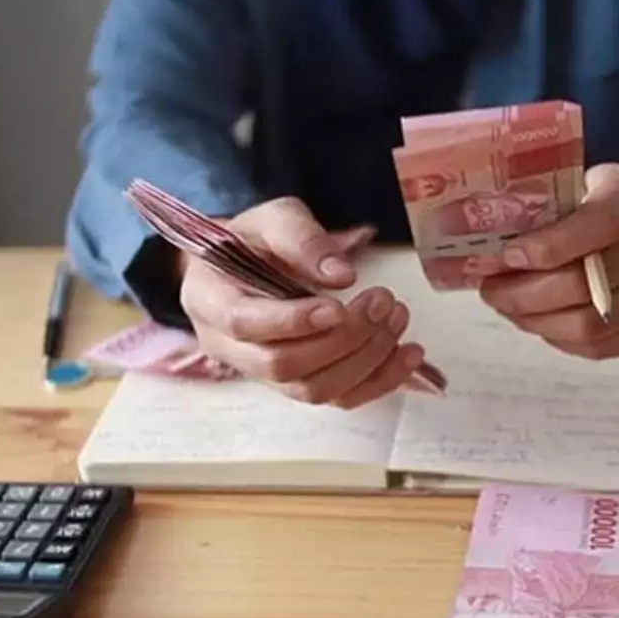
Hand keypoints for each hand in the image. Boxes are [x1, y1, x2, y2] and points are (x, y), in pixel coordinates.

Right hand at [178, 196, 427, 407]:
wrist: (251, 265)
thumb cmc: (257, 241)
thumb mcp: (273, 218)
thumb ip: (301, 239)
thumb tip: (341, 276)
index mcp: (209, 300)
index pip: (243, 324)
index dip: (292, 322)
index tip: (338, 306)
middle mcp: (229, 348)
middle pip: (282, 365)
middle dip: (340, 340)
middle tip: (382, 301)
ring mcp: (263, 375)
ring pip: (313, 390)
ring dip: (364, 360)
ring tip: (396, 318)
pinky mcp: (298, 385)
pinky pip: (338, 399)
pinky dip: (379, 381)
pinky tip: (409, 353)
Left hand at [478, 163, 618, 359]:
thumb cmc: (606, 205)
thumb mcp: (580, 186)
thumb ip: (544, 210)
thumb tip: (480, 248)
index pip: (600, 223)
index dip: (549, 246)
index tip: (508, 256)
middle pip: (586, 285)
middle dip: (525, 294)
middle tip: (490, 291)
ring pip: (589, 325)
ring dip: (536, 322)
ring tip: (510, 309)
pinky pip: (600, 347)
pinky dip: (559, 338)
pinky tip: (540, 321)